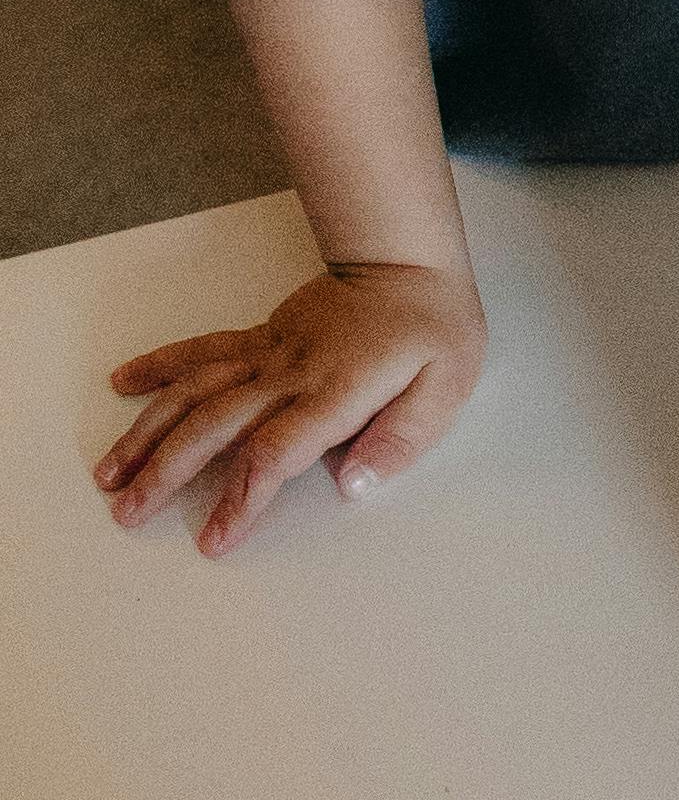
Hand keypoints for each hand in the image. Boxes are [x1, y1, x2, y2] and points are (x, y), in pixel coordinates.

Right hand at [97, 259, 486, 556]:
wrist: (409, 259)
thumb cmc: (433, 327)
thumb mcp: (447, 386)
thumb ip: (401, 439)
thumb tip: (353, 486)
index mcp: (336, 392)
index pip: (274, 452)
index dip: (241, 499)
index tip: (214, 540)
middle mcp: (290, 372)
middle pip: (214, 425)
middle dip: (166, 473)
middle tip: (128, 516)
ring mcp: (269, 350)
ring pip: (193, 390)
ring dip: (147, 430)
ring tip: (109, 473)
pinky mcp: (260, 335)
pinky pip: (201, 349)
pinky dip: (159, 364)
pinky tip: (120, 382)